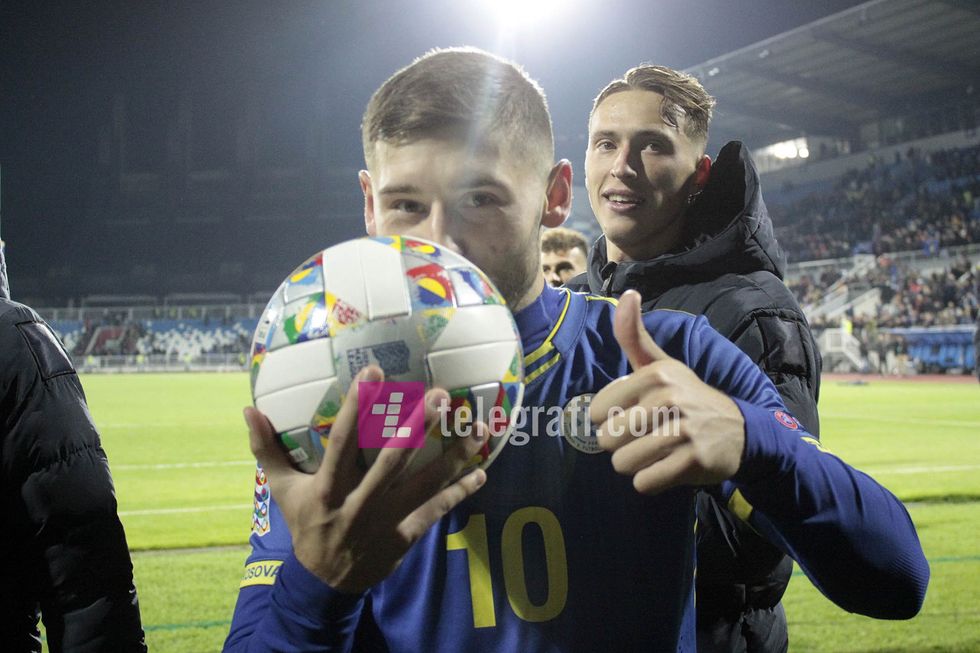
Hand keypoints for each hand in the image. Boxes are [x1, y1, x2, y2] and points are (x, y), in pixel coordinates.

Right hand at [245, 365, 487, 592]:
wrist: (323, 583)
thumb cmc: (305, 524)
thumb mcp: (281, 489)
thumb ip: (266, 449)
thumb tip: (248, 409)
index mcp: (327, 486)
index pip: (343, 441)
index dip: (358, 406)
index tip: (374, 372)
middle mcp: (359, 502)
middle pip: (392, 460)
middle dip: (418, 425)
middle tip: (442, 395)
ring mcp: (385, 520)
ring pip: (424, 483)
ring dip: (453, 455)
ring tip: (476, 427)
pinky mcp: (405, 537)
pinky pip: (436, 511)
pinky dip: (460, 492)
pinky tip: (481, 472)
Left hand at [589, 290, 744, 494]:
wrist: (739, 430)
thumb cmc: (685, 396)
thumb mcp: (661, 364)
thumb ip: (634, 335)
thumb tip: (626, 294)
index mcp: (655, 374)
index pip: (597, 411)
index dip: (609, 419)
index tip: (634, 414)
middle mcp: (669, 398)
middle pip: (607, 440)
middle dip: (621, 445)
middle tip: (646, 437)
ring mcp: (683, 430)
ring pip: (623, 464)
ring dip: (635, 465)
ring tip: (657, 452)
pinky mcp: (693, 461)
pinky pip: (645, 482)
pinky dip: (651, 481)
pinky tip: (668, 467)